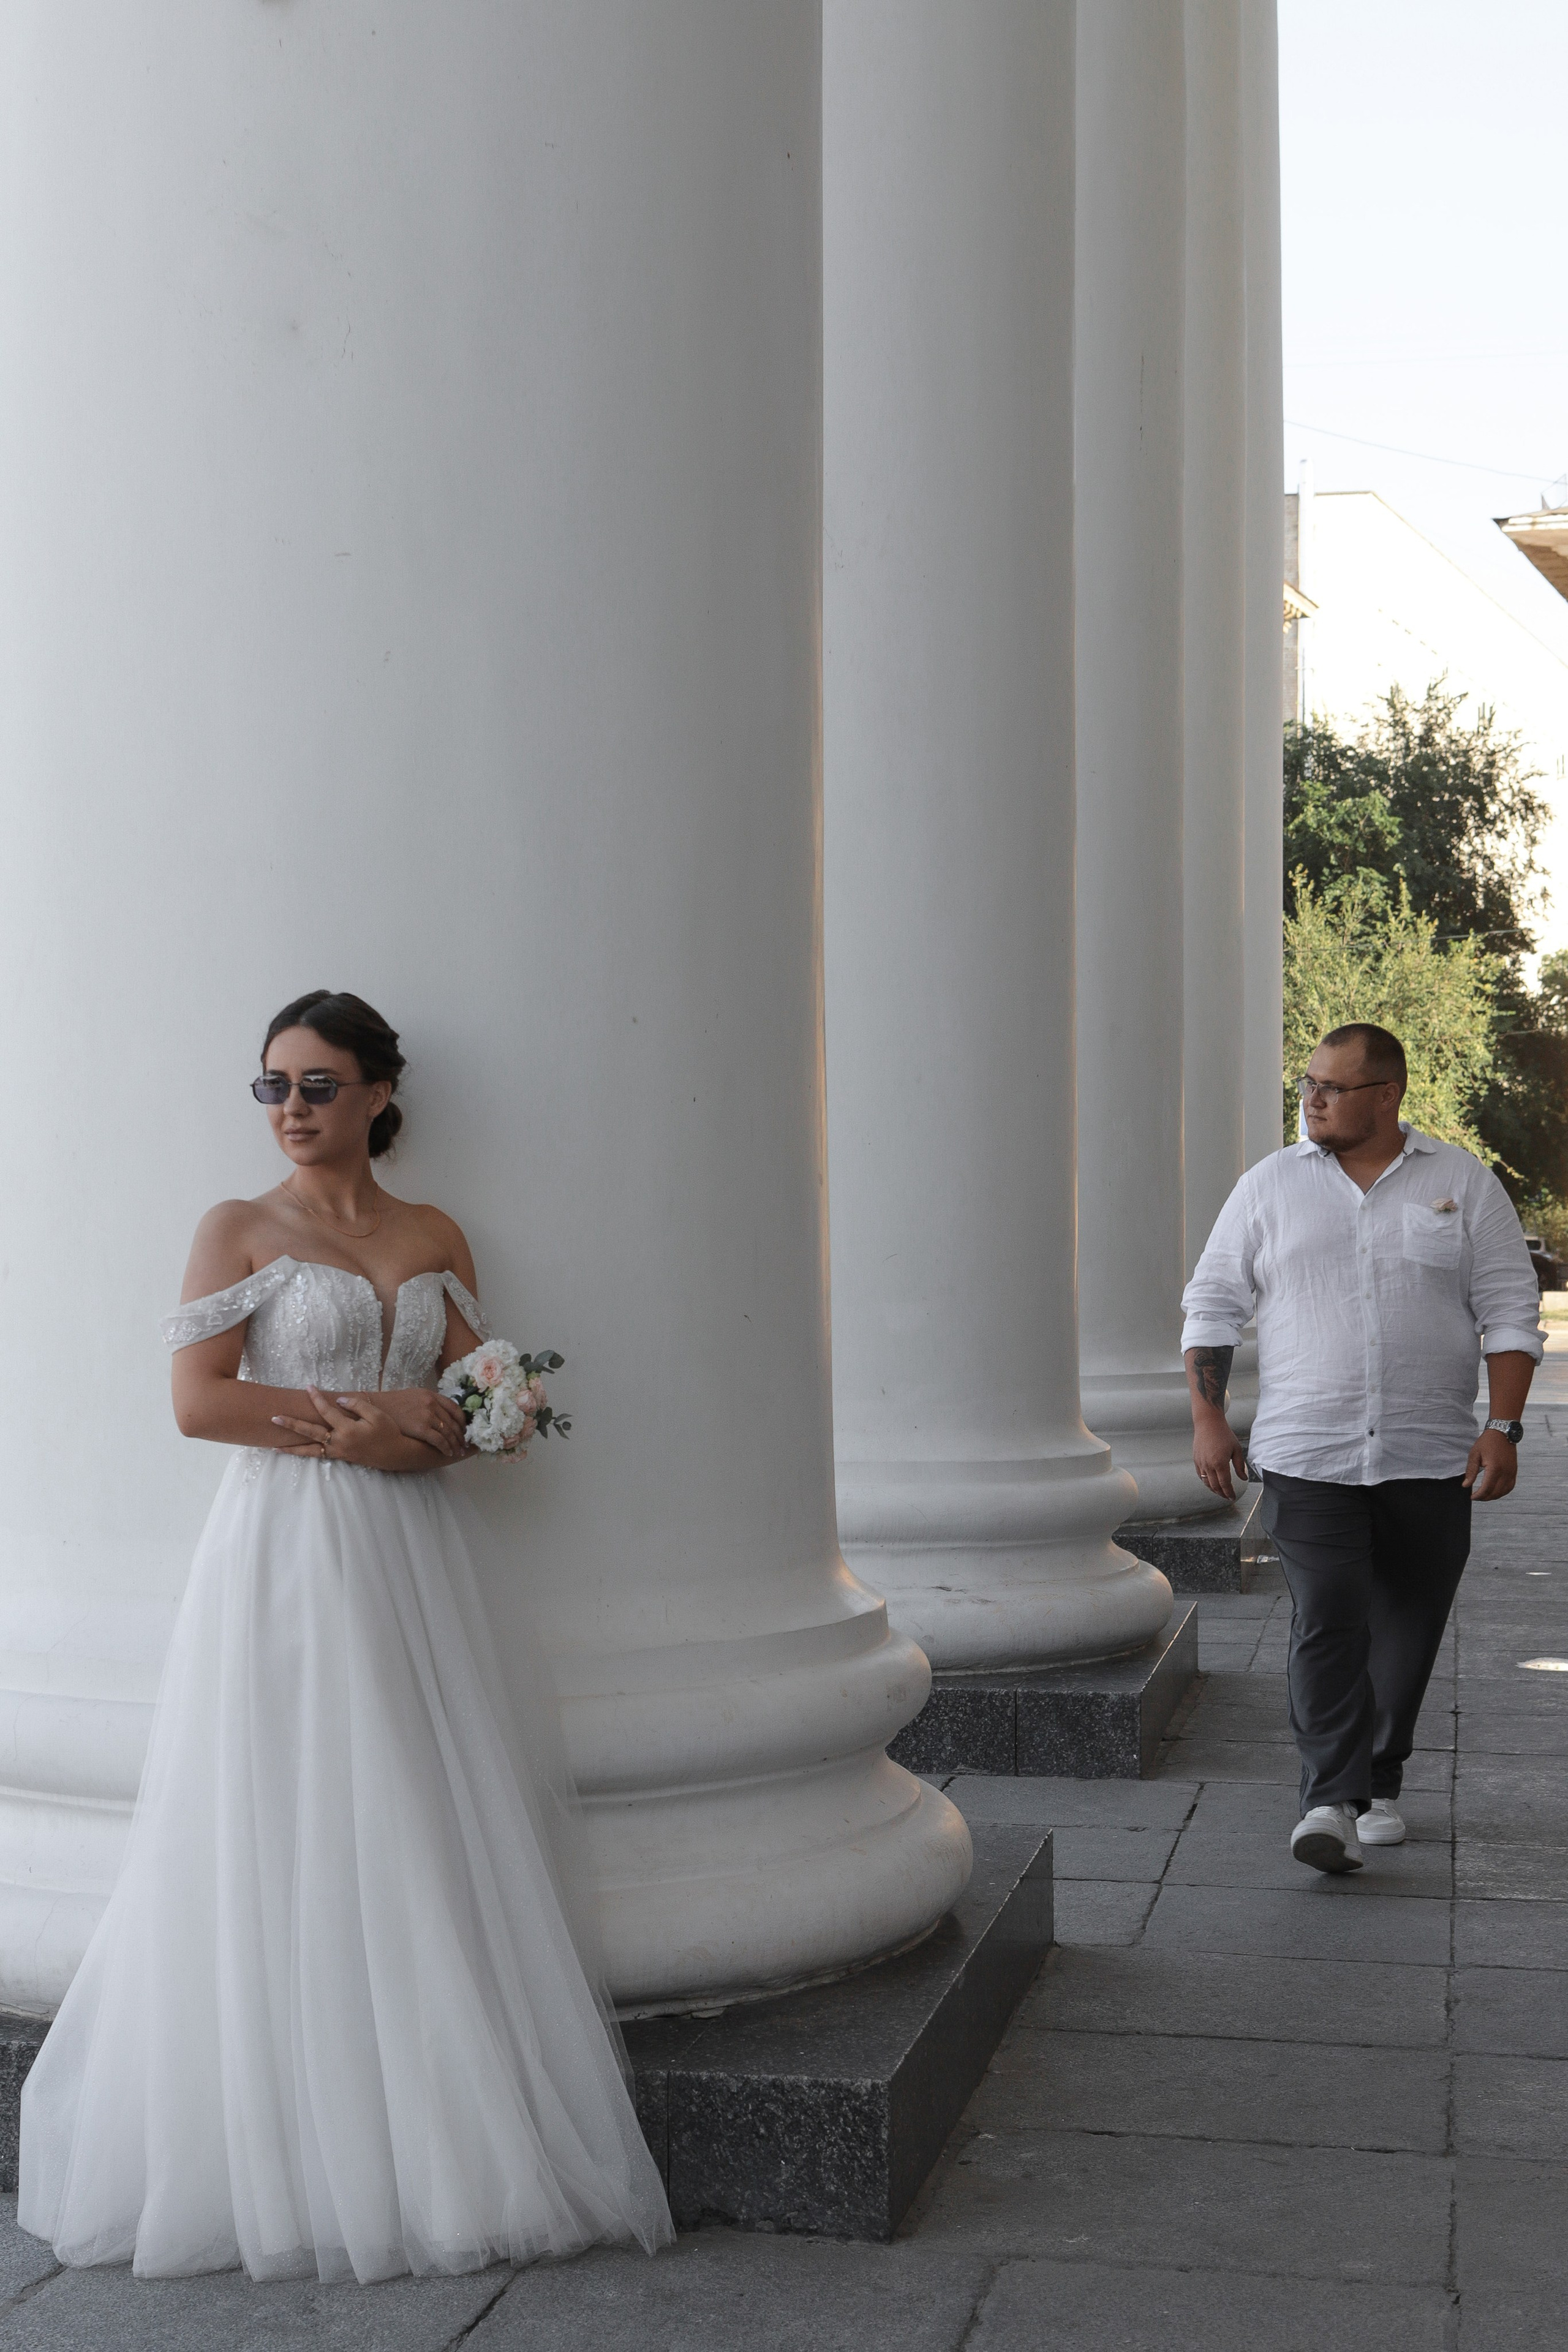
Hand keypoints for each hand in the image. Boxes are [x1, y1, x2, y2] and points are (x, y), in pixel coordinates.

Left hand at [271, 1389, 445, 1473]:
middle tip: (274, 1418)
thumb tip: (338, 1401)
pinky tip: (294, 1451)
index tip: (308, 1387)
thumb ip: (356, 1405)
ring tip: (274, 1447)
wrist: (395, 1454)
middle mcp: (338, 1442)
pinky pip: (317, 1455)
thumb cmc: (388, 1432)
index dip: (316, 1398)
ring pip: (309, 1450)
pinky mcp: (339, 1457)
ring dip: (291, 1448)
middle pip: (310, 1432)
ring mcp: (337, 1452)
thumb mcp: (376, 1415)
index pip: (326, 1411)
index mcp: (348, 1429)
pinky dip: (304, 1454)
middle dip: (291, 1424)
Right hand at [365, 1387, 468, 1463]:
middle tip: (465, 1445)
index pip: (455, 1408)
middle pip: (453, 1422)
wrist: (375, 1407)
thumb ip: (428, 1402)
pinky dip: (446, 1447)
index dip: (462, 1421)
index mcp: (431, 1394)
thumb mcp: (414, 1396)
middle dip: (461, 1435)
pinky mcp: (421, 1428)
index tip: (465, 1430)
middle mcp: (432, 1403)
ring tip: (459, 1451)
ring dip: (456, 1444)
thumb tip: (440, 1414)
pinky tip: (448, 1452)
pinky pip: (439, 1440)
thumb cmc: (392, 1404)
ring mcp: (427, 1415)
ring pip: (448, 1432)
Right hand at [1193, 1408, 1248, 1502]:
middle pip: (1215, 1486)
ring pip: (1206, 1482)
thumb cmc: (1223, 1434)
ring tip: (1220, 1492)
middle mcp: (1208, 1465)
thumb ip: (1239, 1466)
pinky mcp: (1196, 1460)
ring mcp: (1201, 1463)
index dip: (1229, 1492)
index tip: (1232, 1497)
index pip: (1225, 1484)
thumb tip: (1243, 1478)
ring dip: (1213, 1489)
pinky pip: (1200, 1475)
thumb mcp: (1236, 1449)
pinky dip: (1206, 1482)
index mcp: (1220, 1463)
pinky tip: (1211, 1482)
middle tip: (1227, 1496)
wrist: (1208, 1423)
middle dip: (1222, 1494)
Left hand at [1464, 1427, 1517, 1502]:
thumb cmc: (1487, 1442)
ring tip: (1484, 1495)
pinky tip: (1495, 1491)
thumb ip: (1471, 1471)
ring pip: (1504, 1492)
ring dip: (1494, 1496)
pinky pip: (1510, 1486)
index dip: (1478, 1496)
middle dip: (1485, 1497)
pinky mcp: (1514, 1471)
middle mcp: (1505, 1472)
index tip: (1471, 1497)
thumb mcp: (1474, 1455)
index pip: (1487, 1489)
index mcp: (1495, 1469)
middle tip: (1476, 1497)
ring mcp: (1511, 1472)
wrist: (1502, 1432)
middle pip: (1496, 1493)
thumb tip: (1466, 1485)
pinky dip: (1503, 1492)